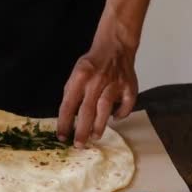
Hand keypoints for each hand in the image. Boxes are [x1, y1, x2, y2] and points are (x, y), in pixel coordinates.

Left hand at [57, 31, 138, 147]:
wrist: (115, 47)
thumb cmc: (92, 64)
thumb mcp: (75, 74)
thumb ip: (72, 94)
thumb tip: (67, 118)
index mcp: (80, 77)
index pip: (69, 104)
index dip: (64, 122)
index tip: (62, 136)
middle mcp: (97, 81)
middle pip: (87, 110)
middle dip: (82, 130)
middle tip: (78, 145)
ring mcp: (114, 83)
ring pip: (105, 108)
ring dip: (99, 125)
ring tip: (94, 137)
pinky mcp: (129, 86)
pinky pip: (126, 104)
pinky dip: (122, 113)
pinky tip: (115, 118)